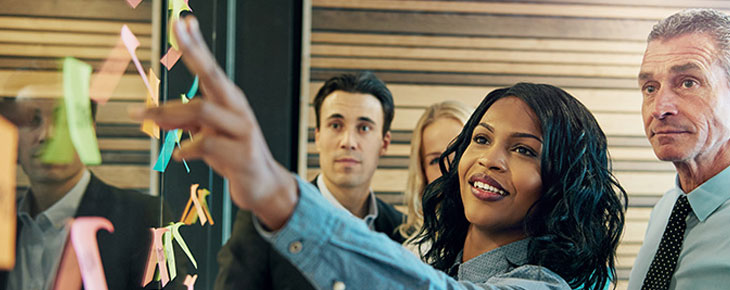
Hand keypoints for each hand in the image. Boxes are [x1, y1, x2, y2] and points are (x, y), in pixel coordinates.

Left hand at [130, 16, 296, 229]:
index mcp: (229, 101)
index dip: (195, 44)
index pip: (210, 67)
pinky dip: (186, 148)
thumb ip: (184, 123)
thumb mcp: (206, 135)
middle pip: (212, 75)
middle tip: (177, 28)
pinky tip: (178, 155)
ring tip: (144, 118)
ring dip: (167, 112)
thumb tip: (155, 114)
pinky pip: (205, 143)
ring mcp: (242, 130)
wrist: (264, 186)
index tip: (182, 21)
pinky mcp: (240, 154)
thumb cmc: (234, 156)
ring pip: (201, 110)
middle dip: (194, 51)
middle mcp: (238, 110)